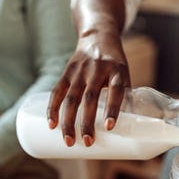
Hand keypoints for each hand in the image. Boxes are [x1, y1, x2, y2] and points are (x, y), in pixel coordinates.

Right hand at [47, 30, 129, 146]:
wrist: (99, 37)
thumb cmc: (115, 65)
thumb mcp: (124, 75)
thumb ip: (124, 98)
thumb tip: (127, 130)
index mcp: (116, 70)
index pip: (115, 90)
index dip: (112, 108)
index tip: (109, 127)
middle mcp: (97, 70)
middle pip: (90, 97)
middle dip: (87, 122)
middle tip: (87, 142)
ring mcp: (80, 71)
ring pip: (72, 98)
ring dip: (68, 121)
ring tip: (69, 141)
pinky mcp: (66, 72)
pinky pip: (57, 92)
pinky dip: (53, 109)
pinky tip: (51, 125)